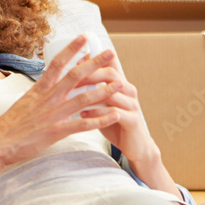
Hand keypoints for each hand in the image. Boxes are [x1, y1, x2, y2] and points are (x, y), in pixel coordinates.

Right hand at [0, 35, 122, 167]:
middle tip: (111, 53)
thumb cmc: (9, 124)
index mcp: (39, 89)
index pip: (58, 63)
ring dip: (105, 90)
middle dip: (95, 63)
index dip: (73, 49)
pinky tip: (114, 115)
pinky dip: (100, 119)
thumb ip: (38, 93)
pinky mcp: (57, 131)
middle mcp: (48, 98)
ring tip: (121, 83)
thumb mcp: (23, 102)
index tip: (85, 38)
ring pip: (84, 98)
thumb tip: (47, 83)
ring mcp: (53, 114)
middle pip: (76, 76)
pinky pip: (83, 124)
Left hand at [75, 48, 161, 168]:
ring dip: (90, 94)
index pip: (109, 64)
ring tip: (72, 96)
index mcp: (121, 84)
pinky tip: (83, 114)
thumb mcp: (103, 102)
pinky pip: (114, 113)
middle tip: (69, 78)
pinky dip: (97, 113)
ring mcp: (132, 105)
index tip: (73, 59)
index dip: (93, 59)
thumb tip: (73, 74)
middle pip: (110, 74)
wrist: (135, 145)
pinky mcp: (132, 121)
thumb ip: (93, 88)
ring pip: (112, 93)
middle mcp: (128, 91)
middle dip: (89, 74)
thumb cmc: (114, 121)